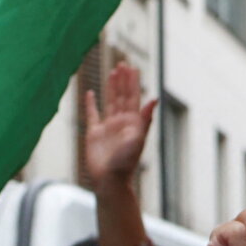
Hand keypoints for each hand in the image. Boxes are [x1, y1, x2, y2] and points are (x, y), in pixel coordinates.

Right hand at [81, 59, 154, 190]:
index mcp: (132, 122)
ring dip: (111, 87)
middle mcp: (121, 122)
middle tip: (123, 63)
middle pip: (122, 96)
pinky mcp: (94, 134)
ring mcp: (108, 127)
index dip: (133, 82)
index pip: (133, 97)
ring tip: (112, 72)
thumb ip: (145, 119)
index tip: (132, 67)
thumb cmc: (125, 164)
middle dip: (123, 80)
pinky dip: (91, 103)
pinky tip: (91, 93)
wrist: (110, 181)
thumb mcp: (138, 139)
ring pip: (110, 101)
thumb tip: (154, 99)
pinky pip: (92, 114)